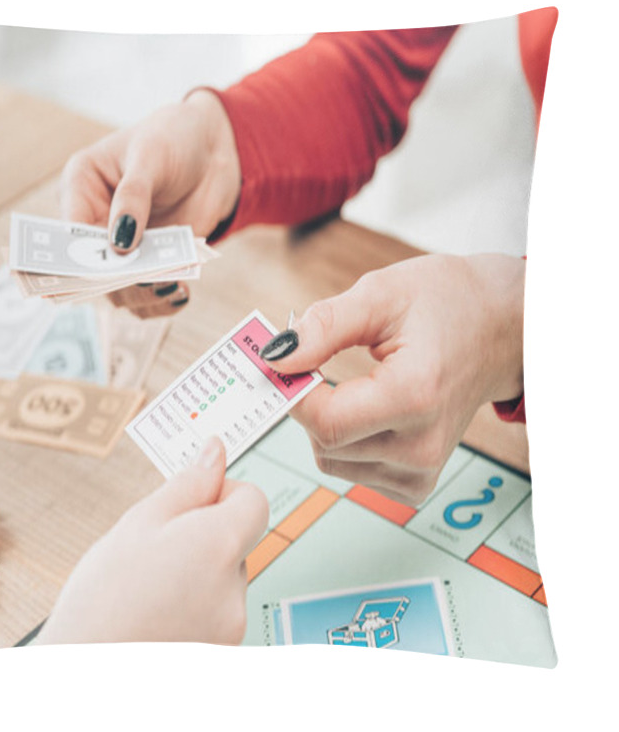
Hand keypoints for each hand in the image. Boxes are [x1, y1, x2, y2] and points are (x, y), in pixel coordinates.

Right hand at [34, 438, 267, 644]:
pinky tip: (157, 613)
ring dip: (198, 572)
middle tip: (154, 549)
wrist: (81, 675)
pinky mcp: (222, 651)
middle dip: (204, 534)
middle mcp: (235, 588)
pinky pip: (217, 611)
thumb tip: (215, 452)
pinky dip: (195, 605)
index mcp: (218, 545)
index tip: (191, 504)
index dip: (224, 493)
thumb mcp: (138, 523)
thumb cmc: (102, 599)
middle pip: (237, 540)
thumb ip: (187, 484)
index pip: (255, 501)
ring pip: (225, 577)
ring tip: (149, 588)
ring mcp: (231, 626)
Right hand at [60, 91, 240, 316]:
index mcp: (80, 189)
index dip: (76, 256)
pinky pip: (149, 294)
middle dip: (115, 281)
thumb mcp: (150, 156)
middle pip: (91, 269)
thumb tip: (119, 245)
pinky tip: (181, 293)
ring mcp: (124, 248)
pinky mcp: (152, 263)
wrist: (213, 150)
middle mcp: (95, 224)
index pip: (67, 231)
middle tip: (144, 283)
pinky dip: (163, 300)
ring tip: (171, 287)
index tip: (96, 272)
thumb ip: (133, 197)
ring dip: (142, 295)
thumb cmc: (171, 138)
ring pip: (119, 289)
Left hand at [261, 254, 524, 505]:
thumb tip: (276, 358)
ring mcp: (423, 470)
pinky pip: (351, 469)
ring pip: (331, 460)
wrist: (502, 329)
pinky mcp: (418, 482)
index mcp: (416, 395)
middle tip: (316, 362)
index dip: (293, 393)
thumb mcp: (382, 295)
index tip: (286, 362)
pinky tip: (366, 408)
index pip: (325, 422)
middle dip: (307, 402)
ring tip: (351, 382)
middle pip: (323, 443)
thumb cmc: (447, 303)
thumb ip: (325, 327)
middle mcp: (422, 444)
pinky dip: (344, 440)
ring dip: (325, 421)